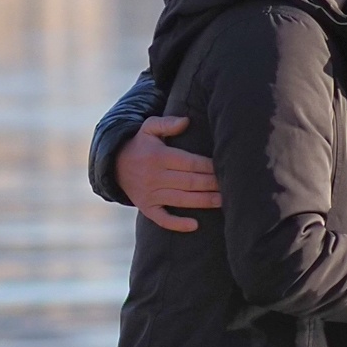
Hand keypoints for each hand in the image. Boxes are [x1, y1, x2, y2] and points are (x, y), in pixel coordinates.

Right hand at [117, 115, 220, 232]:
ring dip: (204, 201)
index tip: (225, 166)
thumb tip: (186, 121)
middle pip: (190, 182)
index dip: (209, 166)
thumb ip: (167, 123)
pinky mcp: (147, 208)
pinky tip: (195, 225)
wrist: (115, 166)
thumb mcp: (149, 128)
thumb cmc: (141, 145)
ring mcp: (151, 194)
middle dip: (212, 184)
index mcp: (159, 157)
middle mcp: (155, 177)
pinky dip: (177, 224)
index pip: (190, 163)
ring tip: (223, 201)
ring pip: (182, 200)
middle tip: (231, 185)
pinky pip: (163, 219)